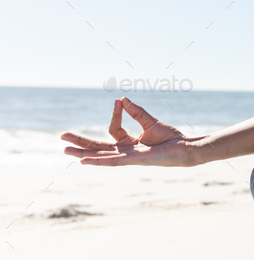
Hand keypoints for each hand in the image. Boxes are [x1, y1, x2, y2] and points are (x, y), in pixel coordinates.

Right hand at [61, 97, 199, 166]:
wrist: (185, 148)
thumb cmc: (171, 139)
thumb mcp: (150, 122)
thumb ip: (136, 112)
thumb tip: (122, 98)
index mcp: (130, 144)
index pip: (113, 129)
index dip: (116, 113)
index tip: (120, 101)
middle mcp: (126, 152)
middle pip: (99, 148)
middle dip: (81, 142)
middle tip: (62, 137)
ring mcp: (129, 158)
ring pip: (101, 155)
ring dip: (82, 152)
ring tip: (65, 149)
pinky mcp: (134, 160)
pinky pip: (112, 161)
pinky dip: (97, 161)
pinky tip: (83, 160)